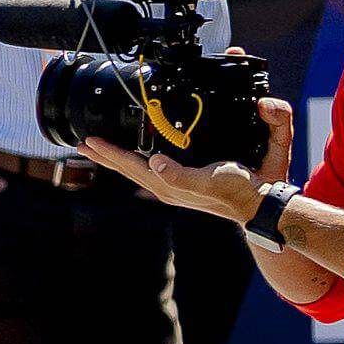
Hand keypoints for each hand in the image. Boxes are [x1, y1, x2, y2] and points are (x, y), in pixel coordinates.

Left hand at [81, 99, 290, 224]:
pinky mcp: (184, 183)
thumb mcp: (210, 179)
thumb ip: (181, 175)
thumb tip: (153, 163)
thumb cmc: (237, 190)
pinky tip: (140, 155)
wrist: (259, 203)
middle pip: (128, 168)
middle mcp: (166, 187)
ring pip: (137, 169)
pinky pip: (151, 169)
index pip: (130, 166)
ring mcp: (174, 187)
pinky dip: (139, 159)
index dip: (110, 153)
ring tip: (102, 148)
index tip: (90, 140)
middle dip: (106, 156)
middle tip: (84, 143)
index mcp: (167, 185)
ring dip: (119, 158)